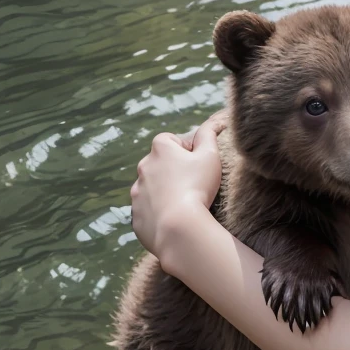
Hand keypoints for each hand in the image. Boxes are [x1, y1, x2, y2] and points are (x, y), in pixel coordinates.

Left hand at [130, 112, 225, 270]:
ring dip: (165, 191)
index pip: (171, 140)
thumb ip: (209, 135)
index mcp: (160, 149)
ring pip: (152, 187)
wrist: (178, 226)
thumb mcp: (210, 155)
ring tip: (185, 204)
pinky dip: (159, 211)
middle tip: (194, 184)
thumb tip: (214, 122)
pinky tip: (175, 218)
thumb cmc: (197, 186)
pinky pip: (148, 209)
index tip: (197, 164)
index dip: (186, 150)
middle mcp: (143, 167)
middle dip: (174, 171)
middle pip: (160, 164)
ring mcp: (137, 192)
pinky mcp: (136, 215)